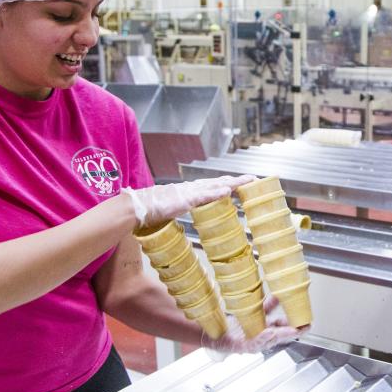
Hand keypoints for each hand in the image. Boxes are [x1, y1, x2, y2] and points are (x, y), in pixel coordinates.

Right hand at [124, 175, 254, 227]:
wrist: (139, 207)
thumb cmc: (152, 209)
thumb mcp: (171, 209)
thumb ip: (179, 208)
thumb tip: (180, 212)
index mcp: (190, 191)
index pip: (212, 185)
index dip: (227, 183)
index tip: (241, 183)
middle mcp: (192, 188)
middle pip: (218, 182)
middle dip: (236, 180)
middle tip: (253, 178)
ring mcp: (189, 193)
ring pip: (215, 186)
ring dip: (232, 183)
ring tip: (247, 181)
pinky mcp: (185, 199)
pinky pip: (204, 196)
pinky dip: (216, 193)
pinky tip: (227, 191)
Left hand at [203, 295, 307, 354]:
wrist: (214, 334)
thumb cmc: (234, 327)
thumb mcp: (254, 314)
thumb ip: (267, 306)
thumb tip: (279, 294)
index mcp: (266, 330)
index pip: (285, 328)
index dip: (297, 326)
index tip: (308, 322)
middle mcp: (262, 339)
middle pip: (281, 336)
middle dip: (294, 332)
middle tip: (305, 327)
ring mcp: (253, 344)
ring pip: (270, 340)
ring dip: (282, 335)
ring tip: (292, 330)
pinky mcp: (241, 346)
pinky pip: (253, 342)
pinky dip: (262, 338)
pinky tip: (269, 332)